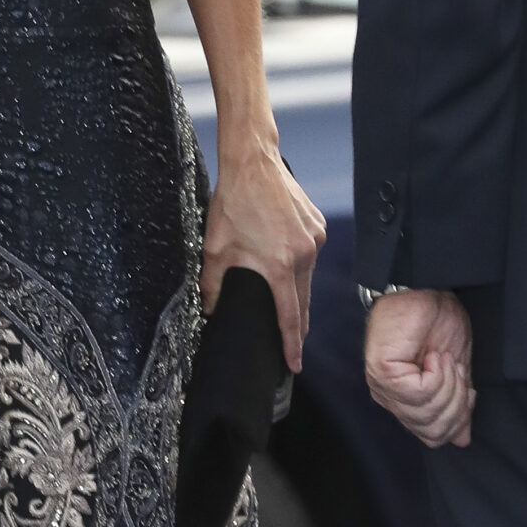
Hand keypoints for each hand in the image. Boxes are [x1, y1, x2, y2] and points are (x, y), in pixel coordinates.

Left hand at [202, 139, 326, 371]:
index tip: (294, 364)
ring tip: (282, 294)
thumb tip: (209, 308)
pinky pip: (311, 251)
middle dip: (298, 324)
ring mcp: (315, 237)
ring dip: (296, 288)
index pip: (290, 316)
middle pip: (303, 299)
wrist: (253, 163)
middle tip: (292, 344)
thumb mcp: (215, 249)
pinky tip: (283, 254)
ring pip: (308, 275)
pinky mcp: (317, 224)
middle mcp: (304, 253)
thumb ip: (211, 285)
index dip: (292, 344)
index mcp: (280, 266)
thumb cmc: (233, 202)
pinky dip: (299, 260)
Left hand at [365, 289, 474, 448]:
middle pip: (432, 431)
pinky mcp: (383, 372)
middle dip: (457, 404)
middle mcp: (390, 399)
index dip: (459, 418)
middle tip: (457, 370)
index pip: (433, 435)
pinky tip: (434, 356)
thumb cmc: (438, 322)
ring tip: (445, 358)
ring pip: (427, 414)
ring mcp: (383, 387)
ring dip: (448, 386)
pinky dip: (437, 375)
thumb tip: (462, 439)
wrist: (426, 289)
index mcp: (405, 401)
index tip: (469, 391)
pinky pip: (420, 393)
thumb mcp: (456, 370)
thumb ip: (457, 404)